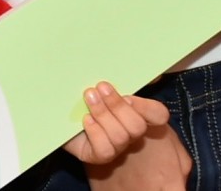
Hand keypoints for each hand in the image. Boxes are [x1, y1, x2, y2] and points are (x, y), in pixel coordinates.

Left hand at [64, 85, 188, 187]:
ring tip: (89, 96)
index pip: (158, 114)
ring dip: (103, 114)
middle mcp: (131, 133)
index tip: (127, 94)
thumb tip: (137, 65)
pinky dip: (95, 131)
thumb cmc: (85, 98)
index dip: (146, 106)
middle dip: (118, 106)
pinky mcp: (100, 156)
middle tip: (100, 87)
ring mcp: (117, 147)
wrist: (63, 118)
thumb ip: (117, 79)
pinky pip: (105, 149)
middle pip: (137, 126)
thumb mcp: (101, 85)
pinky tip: (85, 119)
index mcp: (137, 113)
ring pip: (120, 136)